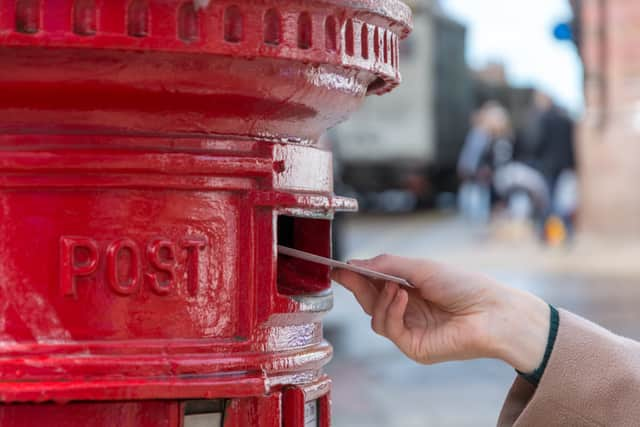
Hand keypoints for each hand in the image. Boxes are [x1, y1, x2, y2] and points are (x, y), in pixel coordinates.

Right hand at [331, 255, 549, 372]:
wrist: (491, 311)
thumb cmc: (463, 285)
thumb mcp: (420, 267)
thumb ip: (386, 265)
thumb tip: (355, 264)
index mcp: (409, 289)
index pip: (375, 284)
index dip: (356, 276)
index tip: (337, 267)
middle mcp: (407, 310)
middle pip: (370, 301)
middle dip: (357, 286)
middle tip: (346, 272)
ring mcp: (410, 330)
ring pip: (375, 318)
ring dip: (379, 299)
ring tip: (395, 287)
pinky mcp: (414, 347)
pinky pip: (389, 329)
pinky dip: (391, 311)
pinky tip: (403, 297)